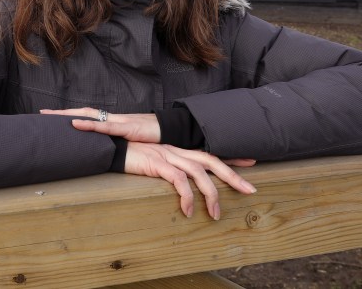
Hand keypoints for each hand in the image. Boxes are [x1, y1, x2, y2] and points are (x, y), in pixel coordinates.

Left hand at [39, 107, 160, 142]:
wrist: (170, 130)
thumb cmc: (150, 137)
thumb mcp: (129, 141)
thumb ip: (115, 144)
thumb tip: (101, 152)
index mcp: (111, 122)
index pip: (86, 116)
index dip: (68, 116)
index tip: (50, 117)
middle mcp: (112, 119)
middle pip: (82, 113)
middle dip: (62, 113)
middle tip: (42, 113)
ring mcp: (119, 121)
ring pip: (90, 116)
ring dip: (70, 115)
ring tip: (52, 116)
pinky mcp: (127, 127)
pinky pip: (105, 126)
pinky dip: (89, 124)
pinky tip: (76, 123)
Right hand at [124, 143, 256, 219]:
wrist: (110, 146)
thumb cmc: (130, 155)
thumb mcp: (154, 162)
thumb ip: (168, 169)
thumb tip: (180, 184)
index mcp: (178, 149)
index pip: (209, 153)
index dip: (230, 158)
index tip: (250, 162)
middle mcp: (177, 150)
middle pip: (211, 161)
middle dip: (233, 176)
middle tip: (250, 190)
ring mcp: (168, 155)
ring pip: (199, 173)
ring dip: (211, 195)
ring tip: (215, 215)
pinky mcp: (158, 163)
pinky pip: (178, 181)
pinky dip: (186, 196)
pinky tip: (188, 211)